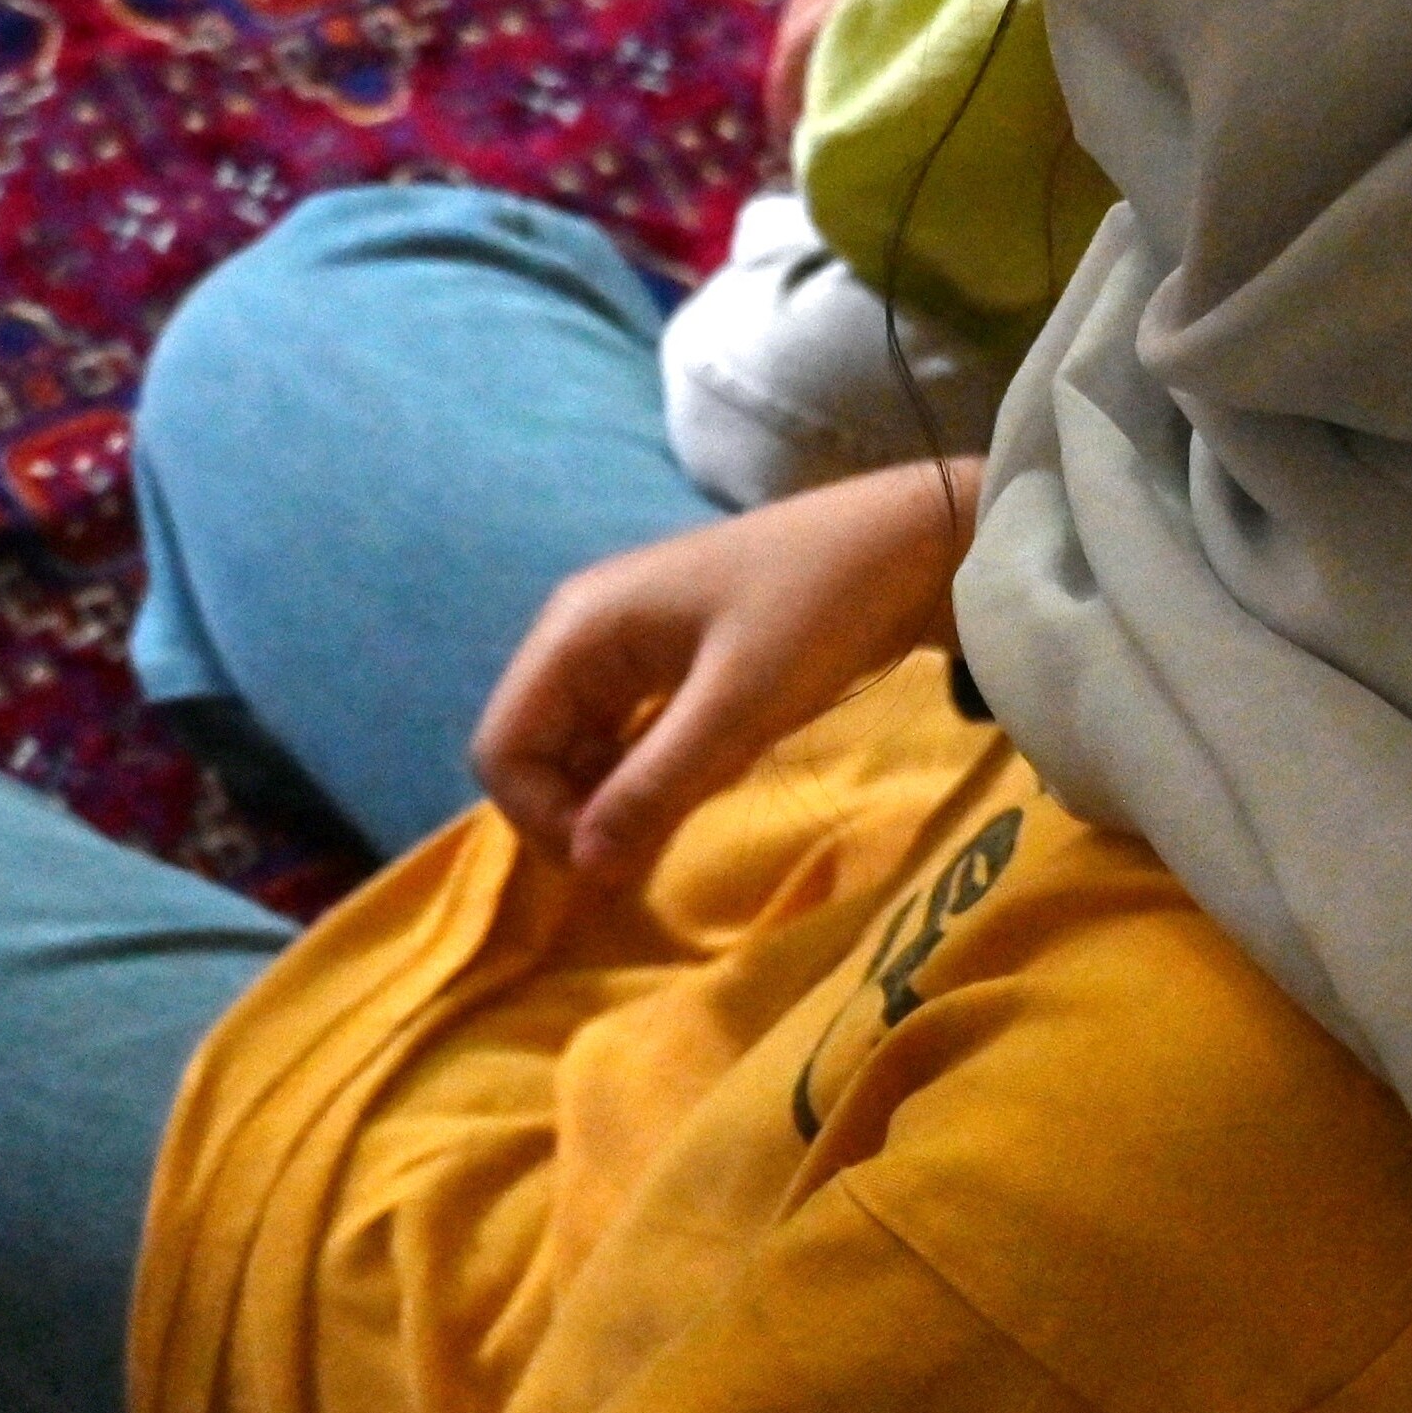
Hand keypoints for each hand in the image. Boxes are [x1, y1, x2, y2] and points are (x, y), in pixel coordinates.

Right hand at [471, 455, 980, 885]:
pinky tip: (699, 788)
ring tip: (678, 823)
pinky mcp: (668, 659)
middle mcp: (583, 633)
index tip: (614, 859)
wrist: (909, 544)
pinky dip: (646, 775)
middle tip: (649, 855)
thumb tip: (584, 868)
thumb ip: (655, 787)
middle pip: (532, 751)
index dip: (541, 818)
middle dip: (574, 814)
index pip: (501, 748)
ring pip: (579, 749)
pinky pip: (627, 734)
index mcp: (578, 629)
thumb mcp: (739, 708)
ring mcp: (625, 644)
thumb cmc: (818, 610)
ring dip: (611, 799)